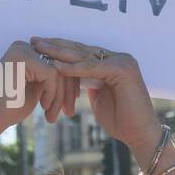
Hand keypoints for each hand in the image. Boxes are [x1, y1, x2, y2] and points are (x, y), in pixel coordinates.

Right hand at [0, 40, 79, 134]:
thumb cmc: (11, 107)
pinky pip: (52, 75)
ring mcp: (23, 50)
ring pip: (59, 71)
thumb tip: (76, 75)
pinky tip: (44, 107)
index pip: (57, 64)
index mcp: (26, 51)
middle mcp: (24, 46)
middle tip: (69, 113)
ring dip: (60, 96)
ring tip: (54, 115)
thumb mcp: (36, 87)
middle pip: (60, 65)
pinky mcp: (24, 59)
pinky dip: (52, 94)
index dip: (68, 85)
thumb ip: (50, 77)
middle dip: (66, 92)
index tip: (68, 105)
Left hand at [30, 36, 160, 161]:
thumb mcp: (98, 96)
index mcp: (112, 62)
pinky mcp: (122, 70)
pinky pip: (92, 68)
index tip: (39, 46)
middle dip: (56, 45)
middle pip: (81, 50)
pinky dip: (73, 68)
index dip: (59, 48)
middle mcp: (118, 58)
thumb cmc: (120, 119)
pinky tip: (55, 66)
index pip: (82, 52)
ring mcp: (122, 61)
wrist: (139, 134)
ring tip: (40, 49)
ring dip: (60, 53)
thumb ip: (88, 82)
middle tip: (35, 40)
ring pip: (84, 56)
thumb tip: (71, 76)